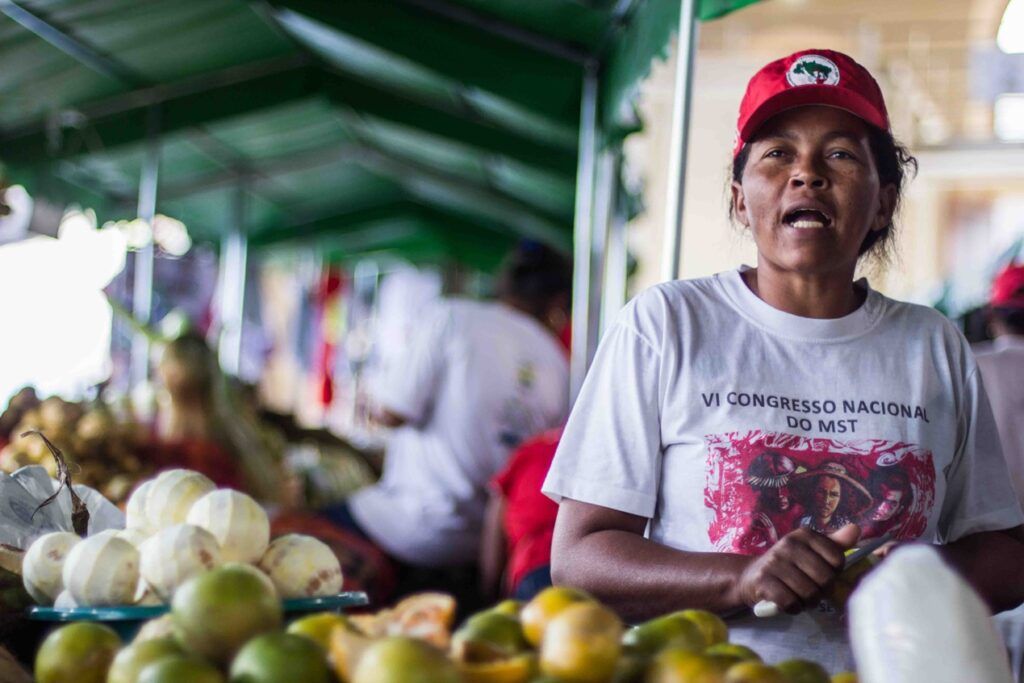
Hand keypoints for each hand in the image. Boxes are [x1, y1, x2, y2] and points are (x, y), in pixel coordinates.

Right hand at [734, 523, 860, 613]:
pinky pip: (790, 602)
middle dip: (822, 591)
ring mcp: (774, 562)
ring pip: (809, 593)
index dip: (834, 573)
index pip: (837, 559)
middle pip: (825, 578)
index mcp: (804, 534)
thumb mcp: (810, 551)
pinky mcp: (763, 580)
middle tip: (812, 591)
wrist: (750, 576)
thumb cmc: (788, 565)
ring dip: (808, 602)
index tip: (822, 574)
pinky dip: (793, 608)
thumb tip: (855, 529)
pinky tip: (789, 604)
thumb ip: (834, 544)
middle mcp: (788, 544)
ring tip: (800, 598)